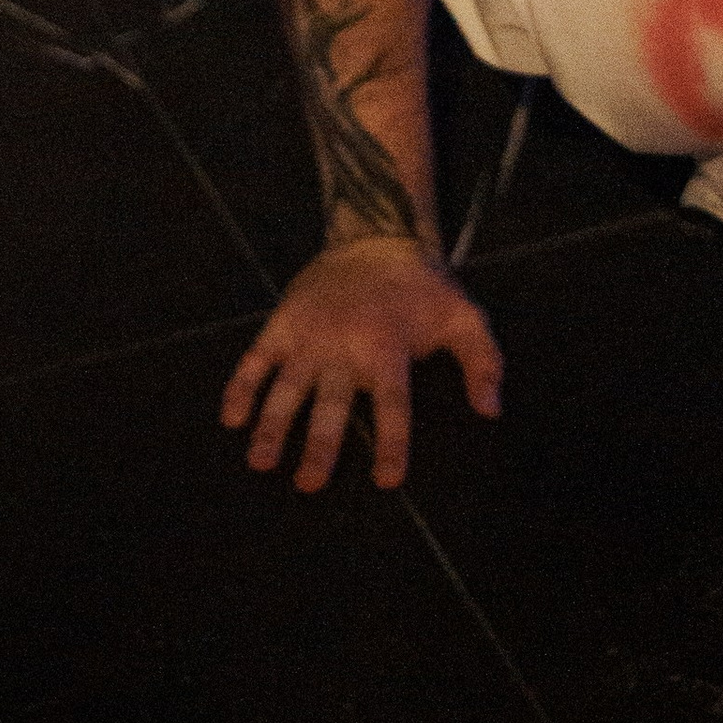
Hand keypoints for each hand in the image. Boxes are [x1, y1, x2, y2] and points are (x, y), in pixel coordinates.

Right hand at [220, 237, 502, 494]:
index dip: (390, 442)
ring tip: (262, 462)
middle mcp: (345, 344)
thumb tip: (491, 411)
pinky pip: (256, 358)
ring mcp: (309, 334)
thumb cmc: (423, 289)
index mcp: (388, 347)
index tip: (386, 480)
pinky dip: (241, 387)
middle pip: (330, 403)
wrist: (375, 237)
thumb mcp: (464, 317)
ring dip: (273, 425)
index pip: (392, 404)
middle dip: (319, 446)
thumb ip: (483, 362)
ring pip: (287, 387)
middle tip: (309, 484)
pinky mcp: (284, 323)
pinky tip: (231, 419)